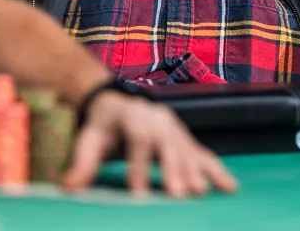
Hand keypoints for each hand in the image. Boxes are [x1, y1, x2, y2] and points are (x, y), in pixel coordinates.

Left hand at [63, 92, 237, 197]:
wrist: (118, 104)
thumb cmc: (103, 126)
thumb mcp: (88, 139)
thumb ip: (82, 163)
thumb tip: (69, 187)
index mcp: (134, 115)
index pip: (139, 139)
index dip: (139, 165)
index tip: (139, 193)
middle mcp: (160, 119)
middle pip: (169, 144)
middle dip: (174, 170)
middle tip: (178, 195)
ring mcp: (176, 129)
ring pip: (188, 150)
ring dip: (196, 172)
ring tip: (200, 193)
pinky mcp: (187, 140)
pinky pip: (204, 155)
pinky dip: (217, 171)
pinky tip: (230, 187)